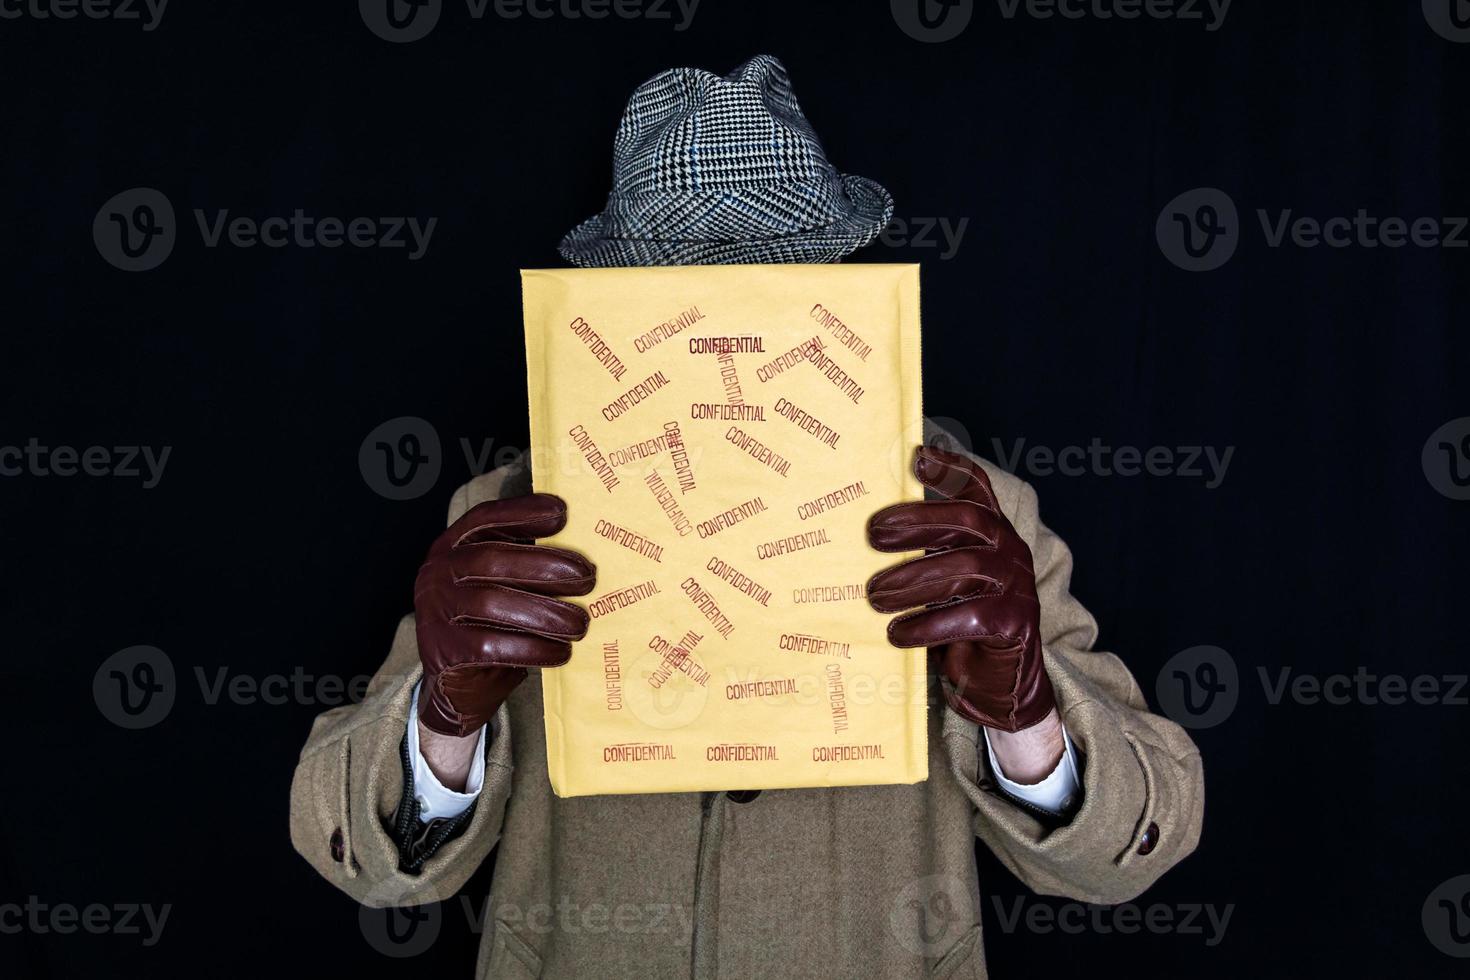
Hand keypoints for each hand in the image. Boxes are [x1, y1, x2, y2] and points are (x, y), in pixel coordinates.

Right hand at [415, 494, 595, 738]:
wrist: (458, 689)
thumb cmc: (492, 628)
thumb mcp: (503, 588)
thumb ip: (526, 564)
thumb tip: (583, 550)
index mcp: (452, 547)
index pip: (484, 519)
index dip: (522, 512)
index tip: (563, 513)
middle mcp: (437, 573)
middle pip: (491, 560)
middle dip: (545, 566)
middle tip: (587, 577)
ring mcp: (435, 612)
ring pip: (493, 604)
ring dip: (545, 614)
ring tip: (580, 623)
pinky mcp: (444, 651)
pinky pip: (492, 647)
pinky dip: (533, 649)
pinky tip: (561, 652)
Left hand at [866, 447, 1055, 733]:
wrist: (999, 687)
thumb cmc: (957, 629)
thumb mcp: (940, 586)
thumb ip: (920, 557)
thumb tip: (857, 538)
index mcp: (991, 534)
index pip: (976, 489)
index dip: (950, 468)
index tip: (916, 457)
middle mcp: (1009, 551)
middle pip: (966, 521)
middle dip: (917, 522)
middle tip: (873, 535)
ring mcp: (1016, 586)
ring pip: (965, 567)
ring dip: (912, 580)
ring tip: (875, 596)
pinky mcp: (1014, 624)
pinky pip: (969, 616)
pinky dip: (927, 624)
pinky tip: (898, 633)